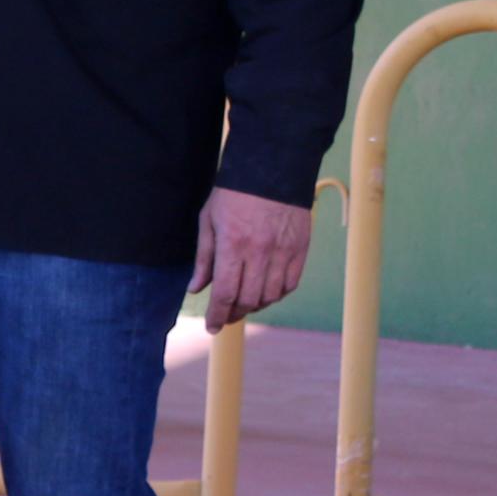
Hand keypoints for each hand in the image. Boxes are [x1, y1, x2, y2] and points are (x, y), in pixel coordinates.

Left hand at [192, 188, 315, 329]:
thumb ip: (204, 258)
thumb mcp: (208, 221)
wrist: (272, 169)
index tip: (212, 327)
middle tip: (225, 316)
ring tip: (244, 303)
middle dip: (234, 313)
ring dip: (256, 305)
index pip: (225, 293)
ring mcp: (284, 252)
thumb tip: (196, 289)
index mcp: (233, 245)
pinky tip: (266, 292)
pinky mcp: (300, 249)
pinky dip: (277, 294)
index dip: (217, 315)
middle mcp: (260, 253)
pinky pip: (290, 284)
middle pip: (249, 299)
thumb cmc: (233, 194)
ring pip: (271, 295)